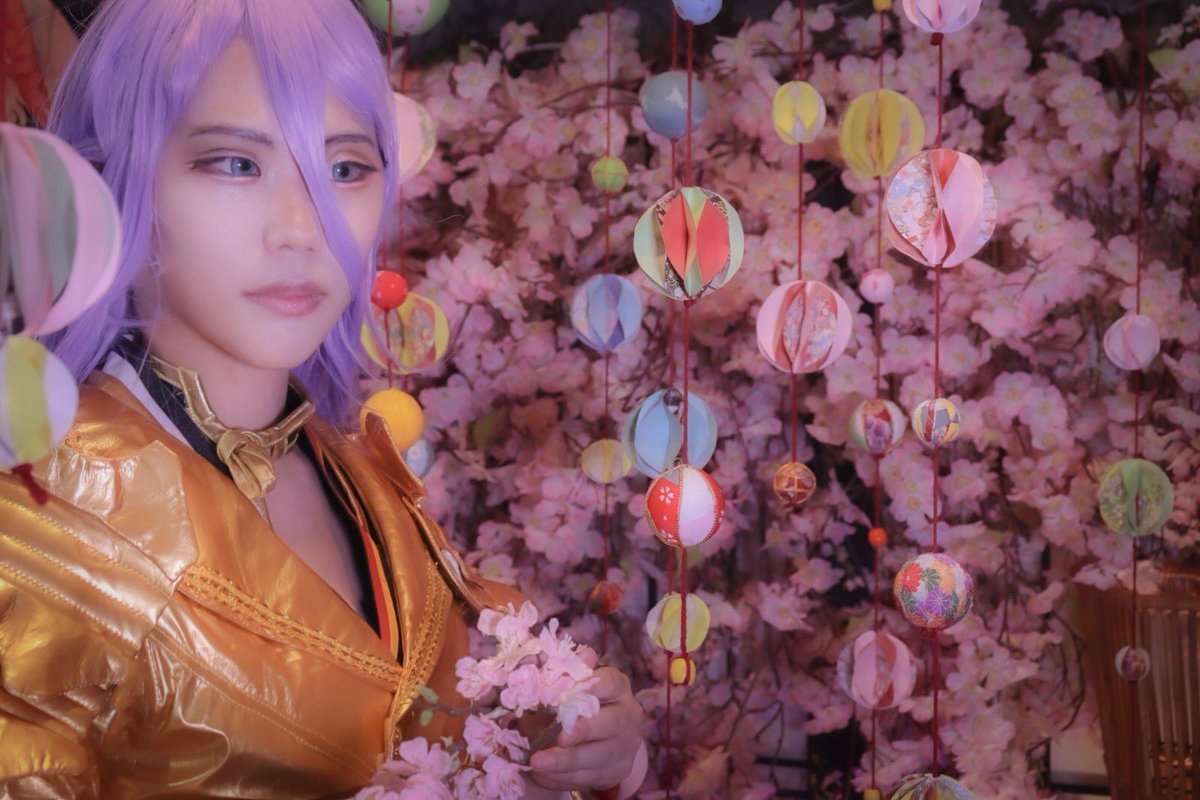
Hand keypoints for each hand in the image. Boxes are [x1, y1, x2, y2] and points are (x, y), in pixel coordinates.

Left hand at [526, 667, 645, 795]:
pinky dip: (566, 776)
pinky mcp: (618, 770)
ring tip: (539, 762)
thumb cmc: (567, 706)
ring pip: (602, 754)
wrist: (578, 741)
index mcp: (616, 687)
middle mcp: (628, 713)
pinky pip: (593, 776)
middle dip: (586, 730)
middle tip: (561, 737)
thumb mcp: (561, 689)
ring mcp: (626, 744)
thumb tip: (584, 654)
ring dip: (568, 760)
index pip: (611, 682)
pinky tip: (545, 773)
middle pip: (614, 721)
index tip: (571, 694)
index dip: (593, 687)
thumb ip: (568, 672)